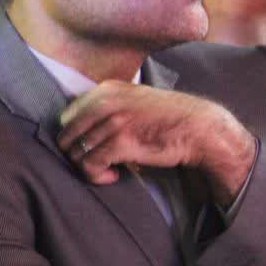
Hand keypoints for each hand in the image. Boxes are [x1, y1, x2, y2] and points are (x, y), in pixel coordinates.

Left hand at [57, 82, 256, 205]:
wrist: (199, 129)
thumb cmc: (168, 119)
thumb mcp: (135, 99)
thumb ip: (108, 105)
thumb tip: (78, 127)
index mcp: (106, 89)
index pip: (67, 116)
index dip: (75, 136)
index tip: (92, 146)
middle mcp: (106, 102)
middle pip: (66, 135)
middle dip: (77, 153)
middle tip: (98, 161)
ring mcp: (113, 121)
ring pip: (76, 153)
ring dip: (89, 167)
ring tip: (109, 170)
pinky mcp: (121, 142)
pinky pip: (90, 165)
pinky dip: (97, 176)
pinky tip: (114, 176)